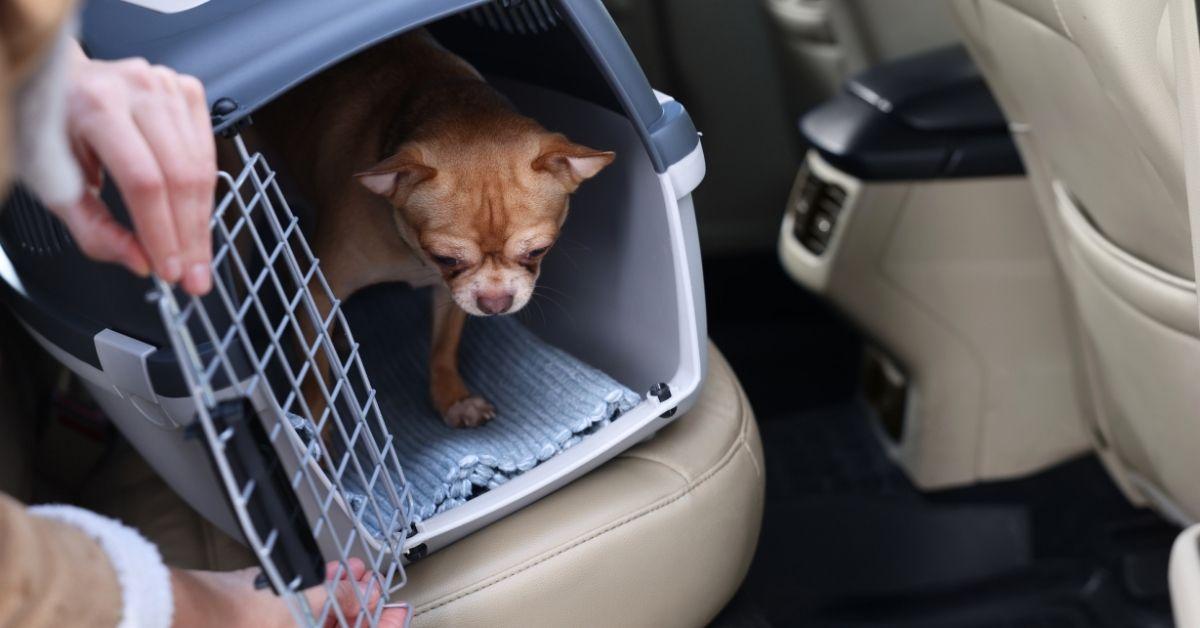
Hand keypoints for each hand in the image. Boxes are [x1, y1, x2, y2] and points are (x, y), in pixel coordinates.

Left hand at [49, 42, 216, 294]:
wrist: (64, 83)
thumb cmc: (52, 127)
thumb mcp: (54, 182)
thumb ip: (94, 229)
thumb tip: (141, 262)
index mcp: (96, 106)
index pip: (144, 182)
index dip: (162, 233)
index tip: (170, 270)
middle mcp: (138, 90)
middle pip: (181, 177)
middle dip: (190, 236)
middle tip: (194, 276)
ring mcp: (168, 86)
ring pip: (201, 169)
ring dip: (201, 221)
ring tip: (197, 255)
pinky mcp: (189, 90)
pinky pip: (209, 153)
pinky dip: (205, 193)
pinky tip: (195, 216)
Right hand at [170, 559, 409, 627]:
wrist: (188, 611)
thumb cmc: (238, 617)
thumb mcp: (302, 600)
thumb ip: (337, 596)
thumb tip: (358, 592)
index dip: (384, 625)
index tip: (397, 611)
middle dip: (359, 607)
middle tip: (371, 586)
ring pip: (318, 623)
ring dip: (338, 598)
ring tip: (350, 574)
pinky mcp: (259, 623)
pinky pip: (296, 616)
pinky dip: (312, 598)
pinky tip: (322, 577)